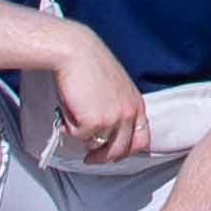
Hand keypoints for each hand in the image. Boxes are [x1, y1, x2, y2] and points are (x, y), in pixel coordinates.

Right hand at [47, 33, 151, 164]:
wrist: (76, 52)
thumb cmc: (90, 66)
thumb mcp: (116, 89)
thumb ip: (119, 110)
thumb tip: (108, 135)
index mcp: (137, 104)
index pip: (142, 141)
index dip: (127, 151)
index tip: (113, 155)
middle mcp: (128, 114)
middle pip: (119, 151)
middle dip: (102, 158)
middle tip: (89, 158)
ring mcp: (112, 119)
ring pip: (95, 145)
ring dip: (82, 135)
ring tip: (74, 115)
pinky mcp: (93, 122)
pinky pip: (78, 136)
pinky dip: (69, 126)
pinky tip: (68, 108)